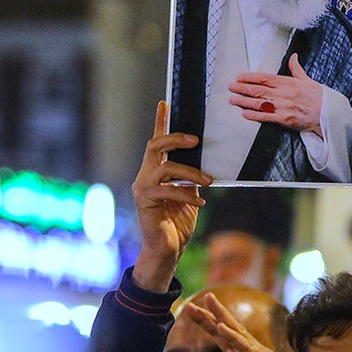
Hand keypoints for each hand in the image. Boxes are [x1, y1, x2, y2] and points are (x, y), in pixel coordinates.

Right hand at [132, 101, 210, 291]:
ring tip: (208, 182)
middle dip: (175, 138)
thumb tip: (206, 163)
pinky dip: (186, 193)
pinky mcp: (145, 202)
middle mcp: (145, 176)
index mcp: (156, 172)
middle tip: (195, 139)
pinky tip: (200, 201)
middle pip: (155, 146)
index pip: (157, 142)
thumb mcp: (190, 196)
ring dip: (190, 172)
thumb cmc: (178, 223)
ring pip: (165, 167)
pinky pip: (167, 190)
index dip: (160, 122)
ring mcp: (143, 188)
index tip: (165, 102)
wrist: (168, 249)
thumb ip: (191, 179)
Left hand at [182, 293, 304, 351]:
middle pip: (226, 329)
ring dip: (221, 317)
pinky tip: (221, 327)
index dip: (207, 323)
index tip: (191, 310)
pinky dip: (233, 337)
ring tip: (208, 302)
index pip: (221, 337)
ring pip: (236, 332)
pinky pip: (246, 347)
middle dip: (210, 314)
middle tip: (193, 302)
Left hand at [229, 54, 323, 135]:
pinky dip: (255, 115)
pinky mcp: (285, 119)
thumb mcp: (308, 80)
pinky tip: (245, 113)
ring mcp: (283, 107)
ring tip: (233, 100)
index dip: (250, 77)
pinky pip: (266, 117)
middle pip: (258, 90)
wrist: (329, 113)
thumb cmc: (319, 97)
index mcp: (288, 83)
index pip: (265, 78)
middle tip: (231, 87)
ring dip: (244, 101)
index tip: (240, 77)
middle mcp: (283, 94)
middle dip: (242, 88)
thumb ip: (297, 69)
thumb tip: (293, 57)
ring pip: (259, 103)